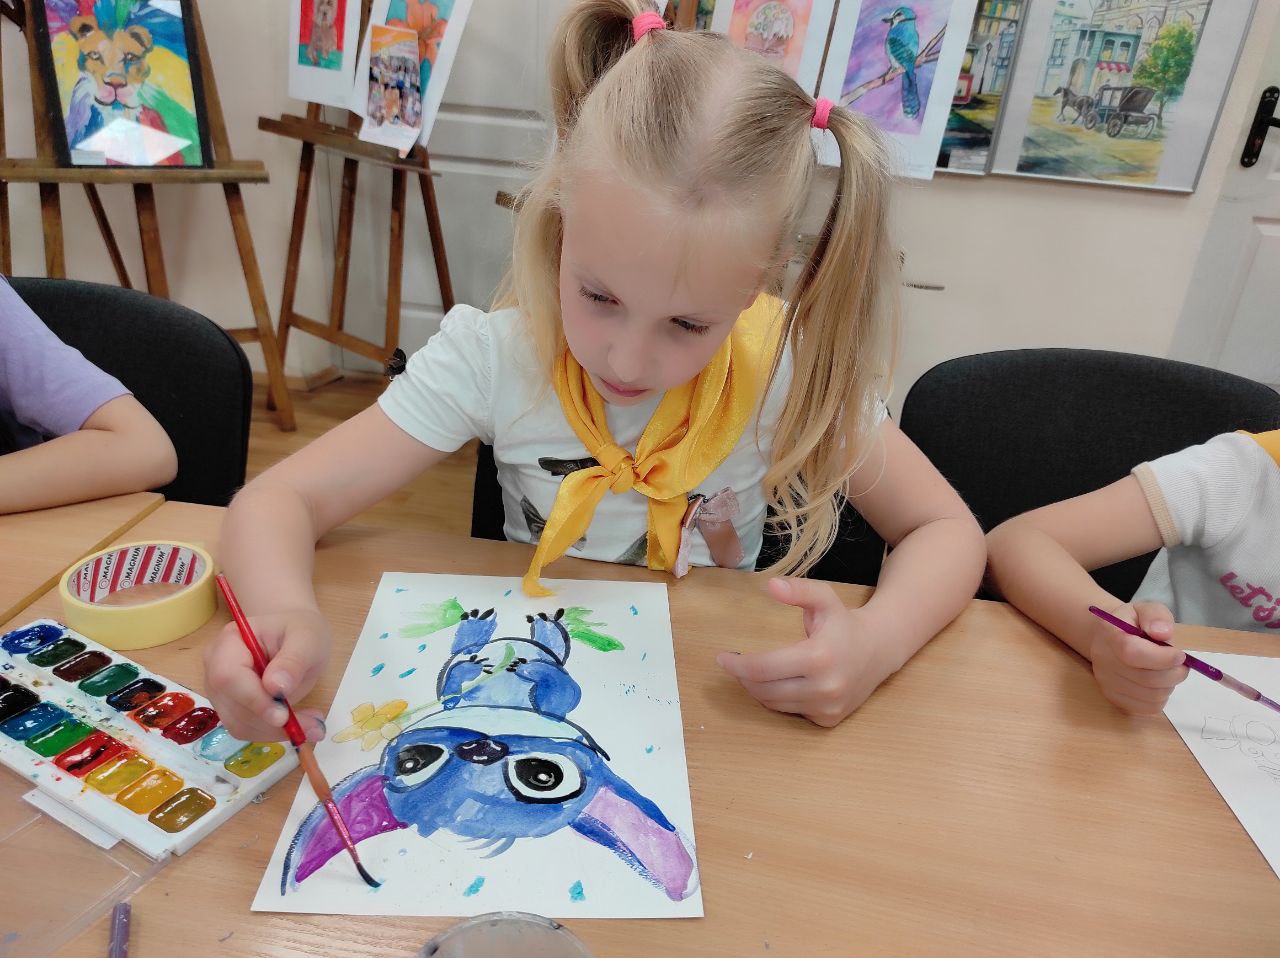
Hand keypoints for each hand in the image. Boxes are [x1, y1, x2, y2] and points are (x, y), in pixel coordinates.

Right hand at [203, 607, 331, 741]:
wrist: (293, 636)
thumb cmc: (299, 631)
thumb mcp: (307, 638)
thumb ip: (293, 661)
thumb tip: (276, 688)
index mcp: (230, 641)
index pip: (228, 677)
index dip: (253, 699)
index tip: (284, 715)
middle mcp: (215, 667)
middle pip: (231, 705)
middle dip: (270, 721)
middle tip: (313, 725)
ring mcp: (220, 690)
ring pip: (238, 724)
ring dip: (274, 731)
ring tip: (312, 724)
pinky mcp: (230, 707)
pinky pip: (246, 728)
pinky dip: (272, 733)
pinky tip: (298, 723)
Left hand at [715, 578, 890, 727]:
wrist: (878, 651)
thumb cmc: (844, 623)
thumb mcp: (824, 599)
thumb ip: (798, 590)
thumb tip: (771, 585)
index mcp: (820, 657)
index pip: (763, 669)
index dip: (737, 665)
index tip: (721, 658)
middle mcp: (825, 688)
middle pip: (764, 690)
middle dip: (743, 677)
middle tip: (735, 664)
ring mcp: (827, 708)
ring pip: (774, 704)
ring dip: (758, 689)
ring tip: (754, 671)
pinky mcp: (828, 720)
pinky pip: (790, 712)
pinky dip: (778, 699)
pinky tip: (780, 683)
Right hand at [1088, 601, 1188, 714]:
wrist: (1107, 638)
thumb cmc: (1132, 623)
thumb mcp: (1145, 609)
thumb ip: (1156, 616)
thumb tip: (1163, 633)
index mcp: (1109, 633)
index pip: (1132, 652)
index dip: (1161, 658)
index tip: (1180, 655)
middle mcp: (1103, 660)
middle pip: (1145, 678)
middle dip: (1174, 673)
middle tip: (1182, 665)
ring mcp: (1106, 681)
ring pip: (1151, 696)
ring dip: (1169, 685)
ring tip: (1168, 671)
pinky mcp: (1113, 698)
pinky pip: (1147, 707)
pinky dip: (1161, 697)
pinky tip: (1159, 683)